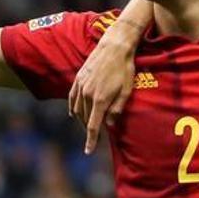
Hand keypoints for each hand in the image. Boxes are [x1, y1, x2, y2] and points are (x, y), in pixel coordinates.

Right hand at [68, 28, 136, 153]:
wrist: (114, 46)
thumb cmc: (124, 69)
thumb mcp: (126, 91)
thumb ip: (117, 110)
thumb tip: (109, 125)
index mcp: (100, 100)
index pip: (93, 127)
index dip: (91, 141)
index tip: (88, 151)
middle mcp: (87, 95)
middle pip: (85, 119)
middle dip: (89, 130)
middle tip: (96, 137)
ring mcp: (81, 86)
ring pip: (77, 110)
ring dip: (82, 120)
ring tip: (88, 126)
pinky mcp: (78, 78)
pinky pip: (72, 98)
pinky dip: (73, 108)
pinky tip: (74, 113)